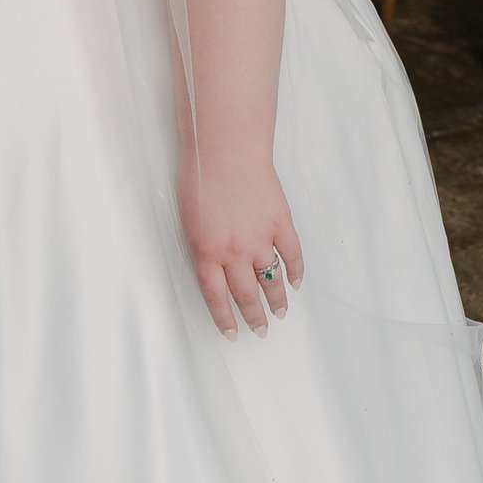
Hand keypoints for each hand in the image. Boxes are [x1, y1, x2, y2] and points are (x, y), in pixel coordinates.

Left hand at [186, 174, 302, 339]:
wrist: (226, 150)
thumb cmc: (198, 176)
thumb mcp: (187, 218)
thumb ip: (200, 246)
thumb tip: (211, 268)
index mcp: (206, 252)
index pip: (217, 297)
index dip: (226, 319)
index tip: (233, 333)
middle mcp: (234, 252)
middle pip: (246, 294)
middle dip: (254, 317)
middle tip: (261, 330)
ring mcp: (260, 238)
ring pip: (271, 279)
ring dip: (277, 301)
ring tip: (281, 314)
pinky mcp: (280, 222)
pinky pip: (292, 254)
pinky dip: (296, 271)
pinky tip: (296, 281)